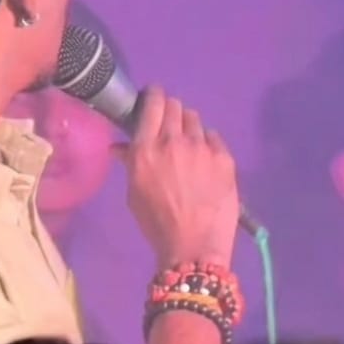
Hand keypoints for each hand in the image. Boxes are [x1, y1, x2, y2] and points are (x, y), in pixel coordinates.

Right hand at [113, 87, 239, 267]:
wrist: (194, 246)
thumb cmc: (157, 223)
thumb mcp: (134, 193)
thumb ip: (130, 162)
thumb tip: (120, 147)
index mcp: (146, 148)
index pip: (153, 103)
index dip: (154, 96)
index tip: (153, 100)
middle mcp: (173, 140)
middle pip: (174, 106)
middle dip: (170, 111)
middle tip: (169, 125)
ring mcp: (201, 147)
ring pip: (195, 119)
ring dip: (188, 126)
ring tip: (188, 145)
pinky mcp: (224, 157)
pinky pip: (213, 137)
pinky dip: (207, 143)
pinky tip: (204, 160)